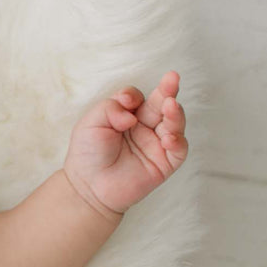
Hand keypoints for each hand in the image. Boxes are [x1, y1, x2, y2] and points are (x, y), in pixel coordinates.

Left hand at [62, 71, 188, 219]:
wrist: (87, 187)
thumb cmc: (87, 154)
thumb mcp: (91, 123)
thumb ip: (110, 108)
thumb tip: (132, 115)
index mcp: (127, 115)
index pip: (138, 98)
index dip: (134, 96)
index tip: (127, 101)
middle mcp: (144, 127)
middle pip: (161, 104)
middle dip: (168, 91)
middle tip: (172, 78)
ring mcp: (156, 144)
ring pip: (174, 123)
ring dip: (175, 113)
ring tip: (170, 106)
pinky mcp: (165, 163)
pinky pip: (179, 148)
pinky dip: (177, 140)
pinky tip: (168, 137)